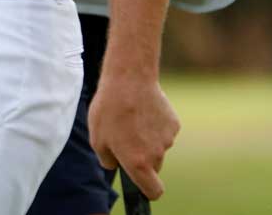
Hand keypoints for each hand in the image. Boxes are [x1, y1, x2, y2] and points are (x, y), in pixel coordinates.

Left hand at [88, 70, 177, 200]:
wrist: (129, 80)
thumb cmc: (108, 109)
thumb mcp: (97, 138)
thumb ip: (107, 160)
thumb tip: (116, 165)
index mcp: (138, 162)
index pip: (154, 191)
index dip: (148, 191)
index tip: (141, 184)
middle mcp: (157, 154)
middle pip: (153, 168)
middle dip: (141, 160)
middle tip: (124, 139)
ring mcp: (168, 139)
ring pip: (158, 148)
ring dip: (146, 140)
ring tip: (130, 119)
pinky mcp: (174, 124)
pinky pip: (163, 132)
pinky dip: (154, 126)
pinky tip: (142, 110)